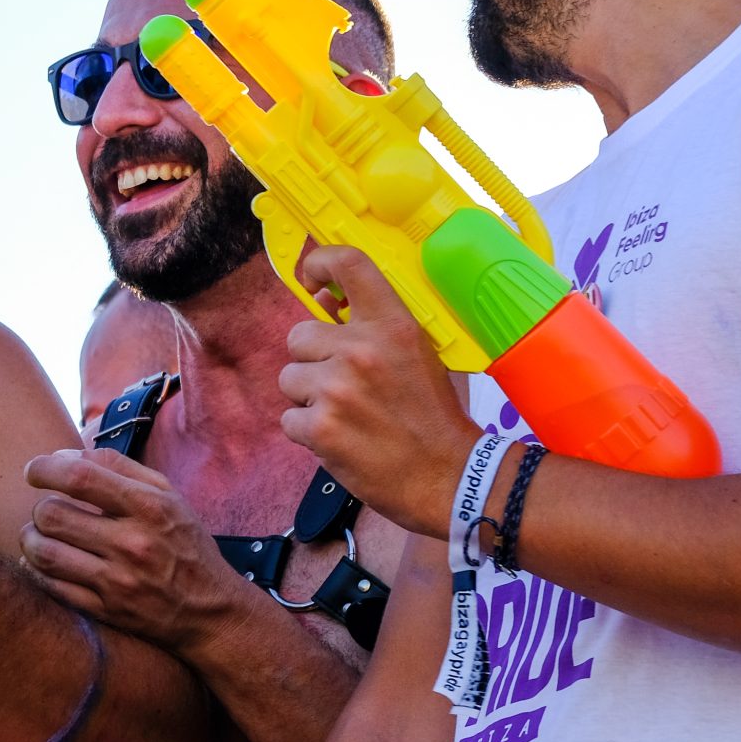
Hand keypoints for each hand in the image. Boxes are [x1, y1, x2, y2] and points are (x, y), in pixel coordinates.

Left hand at [22, 448, 242, 649]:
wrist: (212, 610)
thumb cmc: (185, 544)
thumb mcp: (168, 495)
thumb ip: (117, 467)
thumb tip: (63, 455)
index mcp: (149, 507)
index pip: (80, 477)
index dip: (45, 469)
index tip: (34, 471)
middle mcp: (132, 543)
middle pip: (52, 515)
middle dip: (39, 509)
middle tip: (47, 511)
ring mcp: (118, 581)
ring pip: (44, 553)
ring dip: (31, 540)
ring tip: (39, 536)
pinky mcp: (106, 611)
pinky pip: (51, 587)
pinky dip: (37, 571)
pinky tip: (45, 563)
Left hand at [279, 246, 478, 538]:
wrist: (450, 477)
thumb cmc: (436, 417)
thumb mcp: (420, 356)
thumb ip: (374, 328)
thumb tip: (323, 301)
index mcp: (393, 326)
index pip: (349, 264)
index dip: (320, 264)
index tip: (311, 279)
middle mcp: (361, 350)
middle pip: (299, 335)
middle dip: (314, 361)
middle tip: (345, 386)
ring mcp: (337, 390)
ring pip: (290, 380)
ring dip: (309, 399)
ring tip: (346, 417)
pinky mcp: (320, 429)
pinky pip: (289, 420)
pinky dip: (309, 434)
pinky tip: (341, 440)